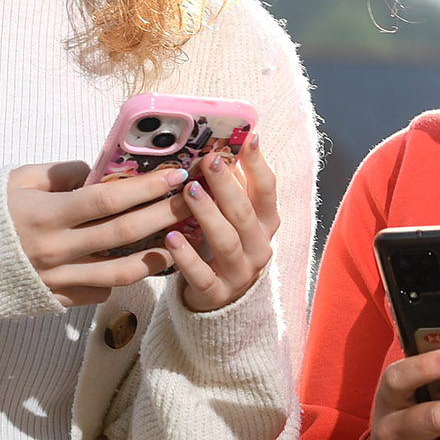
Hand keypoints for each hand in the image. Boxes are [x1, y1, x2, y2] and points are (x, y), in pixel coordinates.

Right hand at [8, 161, 185, 306]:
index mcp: (43, 214)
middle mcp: (54, 251)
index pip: (106, 200)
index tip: (174, 174)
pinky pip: (100, 290)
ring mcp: (56, 281)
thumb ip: (60, 174)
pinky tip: (148, 262)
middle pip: (122, 233)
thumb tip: (99, 170)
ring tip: (183, 238)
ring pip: (120, 271)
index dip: (144, 188)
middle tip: (192, 200)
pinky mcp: (56, 302)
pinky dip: (126, 276)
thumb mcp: (15, 181)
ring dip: (157, 255)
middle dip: (163, 214)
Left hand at [166, 138, 281, 312]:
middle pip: (245, 213)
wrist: (221, 299)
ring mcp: (240, 273)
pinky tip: (171, 238)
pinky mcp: (217, 294)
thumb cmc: (226, 246)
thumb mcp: (235, 218)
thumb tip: (222, 149)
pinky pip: (202, 275)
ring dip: (208, 214)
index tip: (248, 140)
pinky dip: (187, 257)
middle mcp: (259, 247)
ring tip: (188, 193)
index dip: (258, 165)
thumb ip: (233, 188)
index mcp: (265, 224)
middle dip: (227, 185)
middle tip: (209, 161)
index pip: (267, 191)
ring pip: (227, 241)